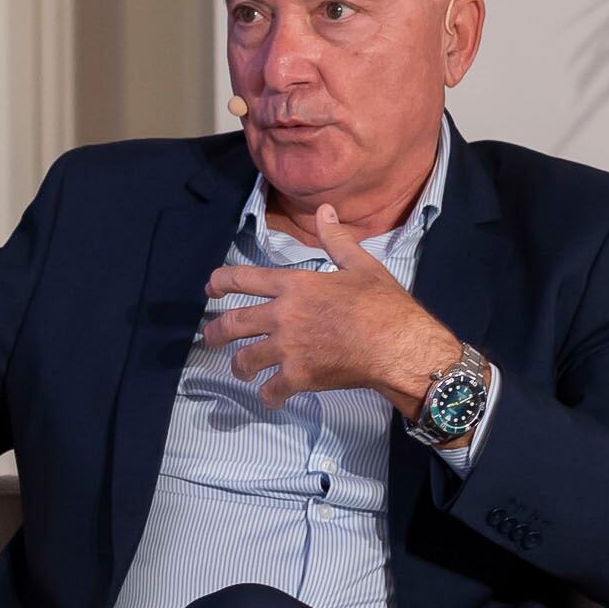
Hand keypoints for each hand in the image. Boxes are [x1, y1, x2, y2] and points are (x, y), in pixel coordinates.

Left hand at [201, 205, 464, 414]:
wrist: (398, 344)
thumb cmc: (383, 303)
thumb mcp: (362, 264)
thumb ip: (336, 240)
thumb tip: (326, 210)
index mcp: (295, 286)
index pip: (243, 278)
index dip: (220, 282)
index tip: (210, 289)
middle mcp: (283, 316)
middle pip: (232, 323)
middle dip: (215, 332)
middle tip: (210, 337)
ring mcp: (287, 348)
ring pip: (244, 360)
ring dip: (239, 366)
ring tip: (241, 370)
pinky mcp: (298, 376)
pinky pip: (270, 390)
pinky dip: (269, 396)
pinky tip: (272, 397)